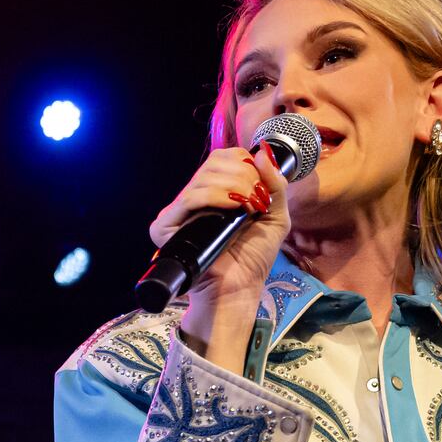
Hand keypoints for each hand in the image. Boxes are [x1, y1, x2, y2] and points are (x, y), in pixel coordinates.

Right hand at [149, 145, 289, 302]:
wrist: (240, 289)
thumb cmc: (254, 257)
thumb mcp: (276, 216)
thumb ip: (275, 184)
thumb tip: (263, 152)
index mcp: (216, 191)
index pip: (225, 157)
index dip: (246, 165)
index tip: (262, 189)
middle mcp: (195, 197)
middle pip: (214, 163)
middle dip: (244, 176)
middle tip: (257, 201)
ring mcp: (178, 211)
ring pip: (203, 178)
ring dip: (234, 187)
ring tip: (250, 208)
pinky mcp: (166, 227)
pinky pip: (188, 198)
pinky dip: (214, 196)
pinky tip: (233, 207)